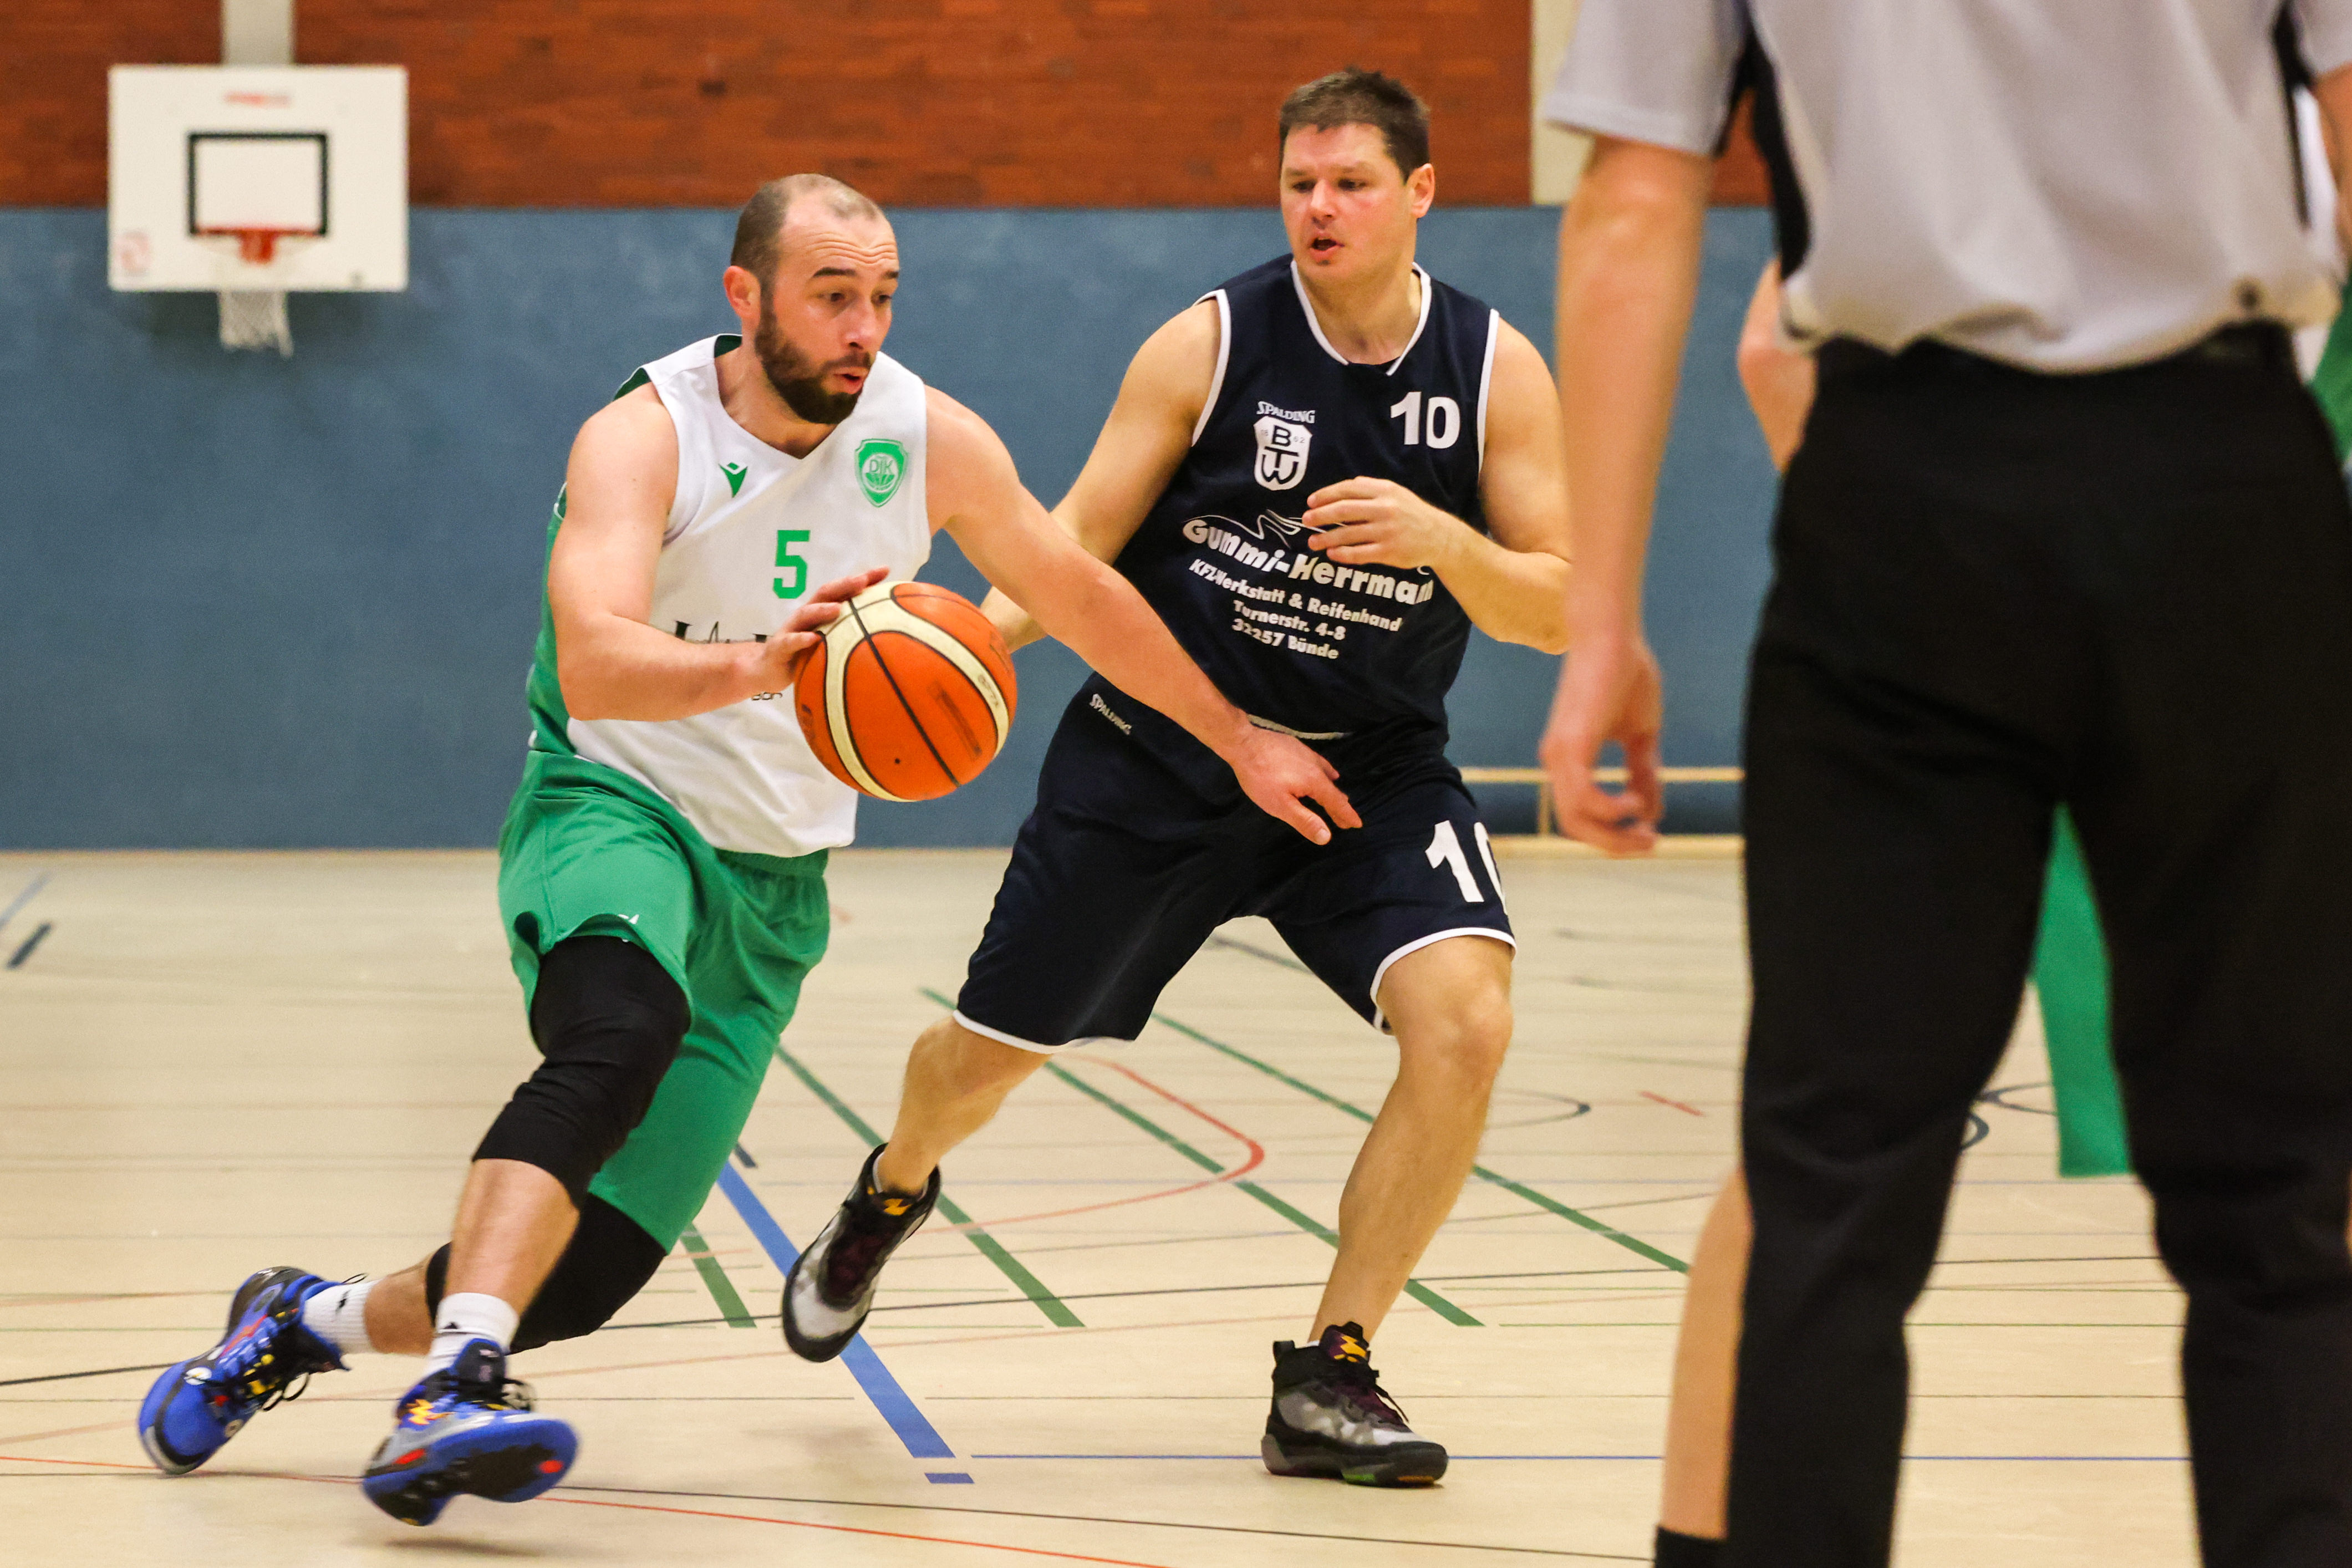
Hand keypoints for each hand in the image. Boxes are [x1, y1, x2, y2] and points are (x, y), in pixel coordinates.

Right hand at [753, 566, 889, 689]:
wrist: (767, 669)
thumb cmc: (805, 654)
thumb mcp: (830, 643)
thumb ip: (851, 635)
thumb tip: (888, 636)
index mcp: (821, 611)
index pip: (844, 589)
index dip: (863, 579)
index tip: (885, 570)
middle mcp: (807, 615)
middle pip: (826, 593)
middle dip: (845, 584)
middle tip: (863, 579)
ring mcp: (792, 629)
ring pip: (806, 614)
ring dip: (822, 609)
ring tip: (838, 608)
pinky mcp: (779, 647)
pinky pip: (790, 642)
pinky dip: (801, 639)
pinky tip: (813, 639)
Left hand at [1219, 727, 1362, 845]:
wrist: (1244, 743)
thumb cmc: (1260, 778)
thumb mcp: (1280, 805)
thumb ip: (1304, 820)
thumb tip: (1327, 837)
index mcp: (1315, 782)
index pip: (1336, 802)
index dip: (1347, 815)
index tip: (1357, 824)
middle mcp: (1316, 767)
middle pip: (1333, 790)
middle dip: (1340, 806)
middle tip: (1346, 820)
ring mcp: (1307, 754)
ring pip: (1326, 775)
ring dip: (1333, 790)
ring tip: (1340, 798)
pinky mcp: (1297, 747)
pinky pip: (1318, 763)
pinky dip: (1326, 771)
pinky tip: (1325, 770)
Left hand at [1301, 477, 1469, 571]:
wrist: (1439, 537)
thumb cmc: (1412, 514)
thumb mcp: (1397, 493)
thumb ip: (1372, 488)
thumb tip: (1346, 485)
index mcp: (1385, 491)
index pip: (1349, 489)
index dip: (1326, 495)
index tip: (1310, 502)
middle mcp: (1385, 509)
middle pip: (1344, 511)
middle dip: (1320, 515)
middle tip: (1306, 520)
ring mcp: (1387, 531)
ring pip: (1348, 535)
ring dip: (1326, 538)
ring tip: (1312, 542)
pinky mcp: (1389, 552)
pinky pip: (1359, 554)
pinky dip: (1342, 554)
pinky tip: (1331, 554)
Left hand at [1539, 630, 1663, 855]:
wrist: (1613, 635)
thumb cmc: (1626, 675)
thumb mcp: (1640, 734)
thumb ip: (1643, 771)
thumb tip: (1653, 812)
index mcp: (1569, 760)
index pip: (1580, 816)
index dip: (1613, 835)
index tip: (1650, 834)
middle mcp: (1557, 762)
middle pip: (1575, 828)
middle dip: (1614, 844)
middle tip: (1651, 843)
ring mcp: (1559, 755)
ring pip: (1575, 820)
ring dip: (1614, 834)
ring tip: (1647, 826)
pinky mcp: (1570, 745)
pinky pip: (1583, 798)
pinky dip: (1610, 810)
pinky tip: (1636, 802)